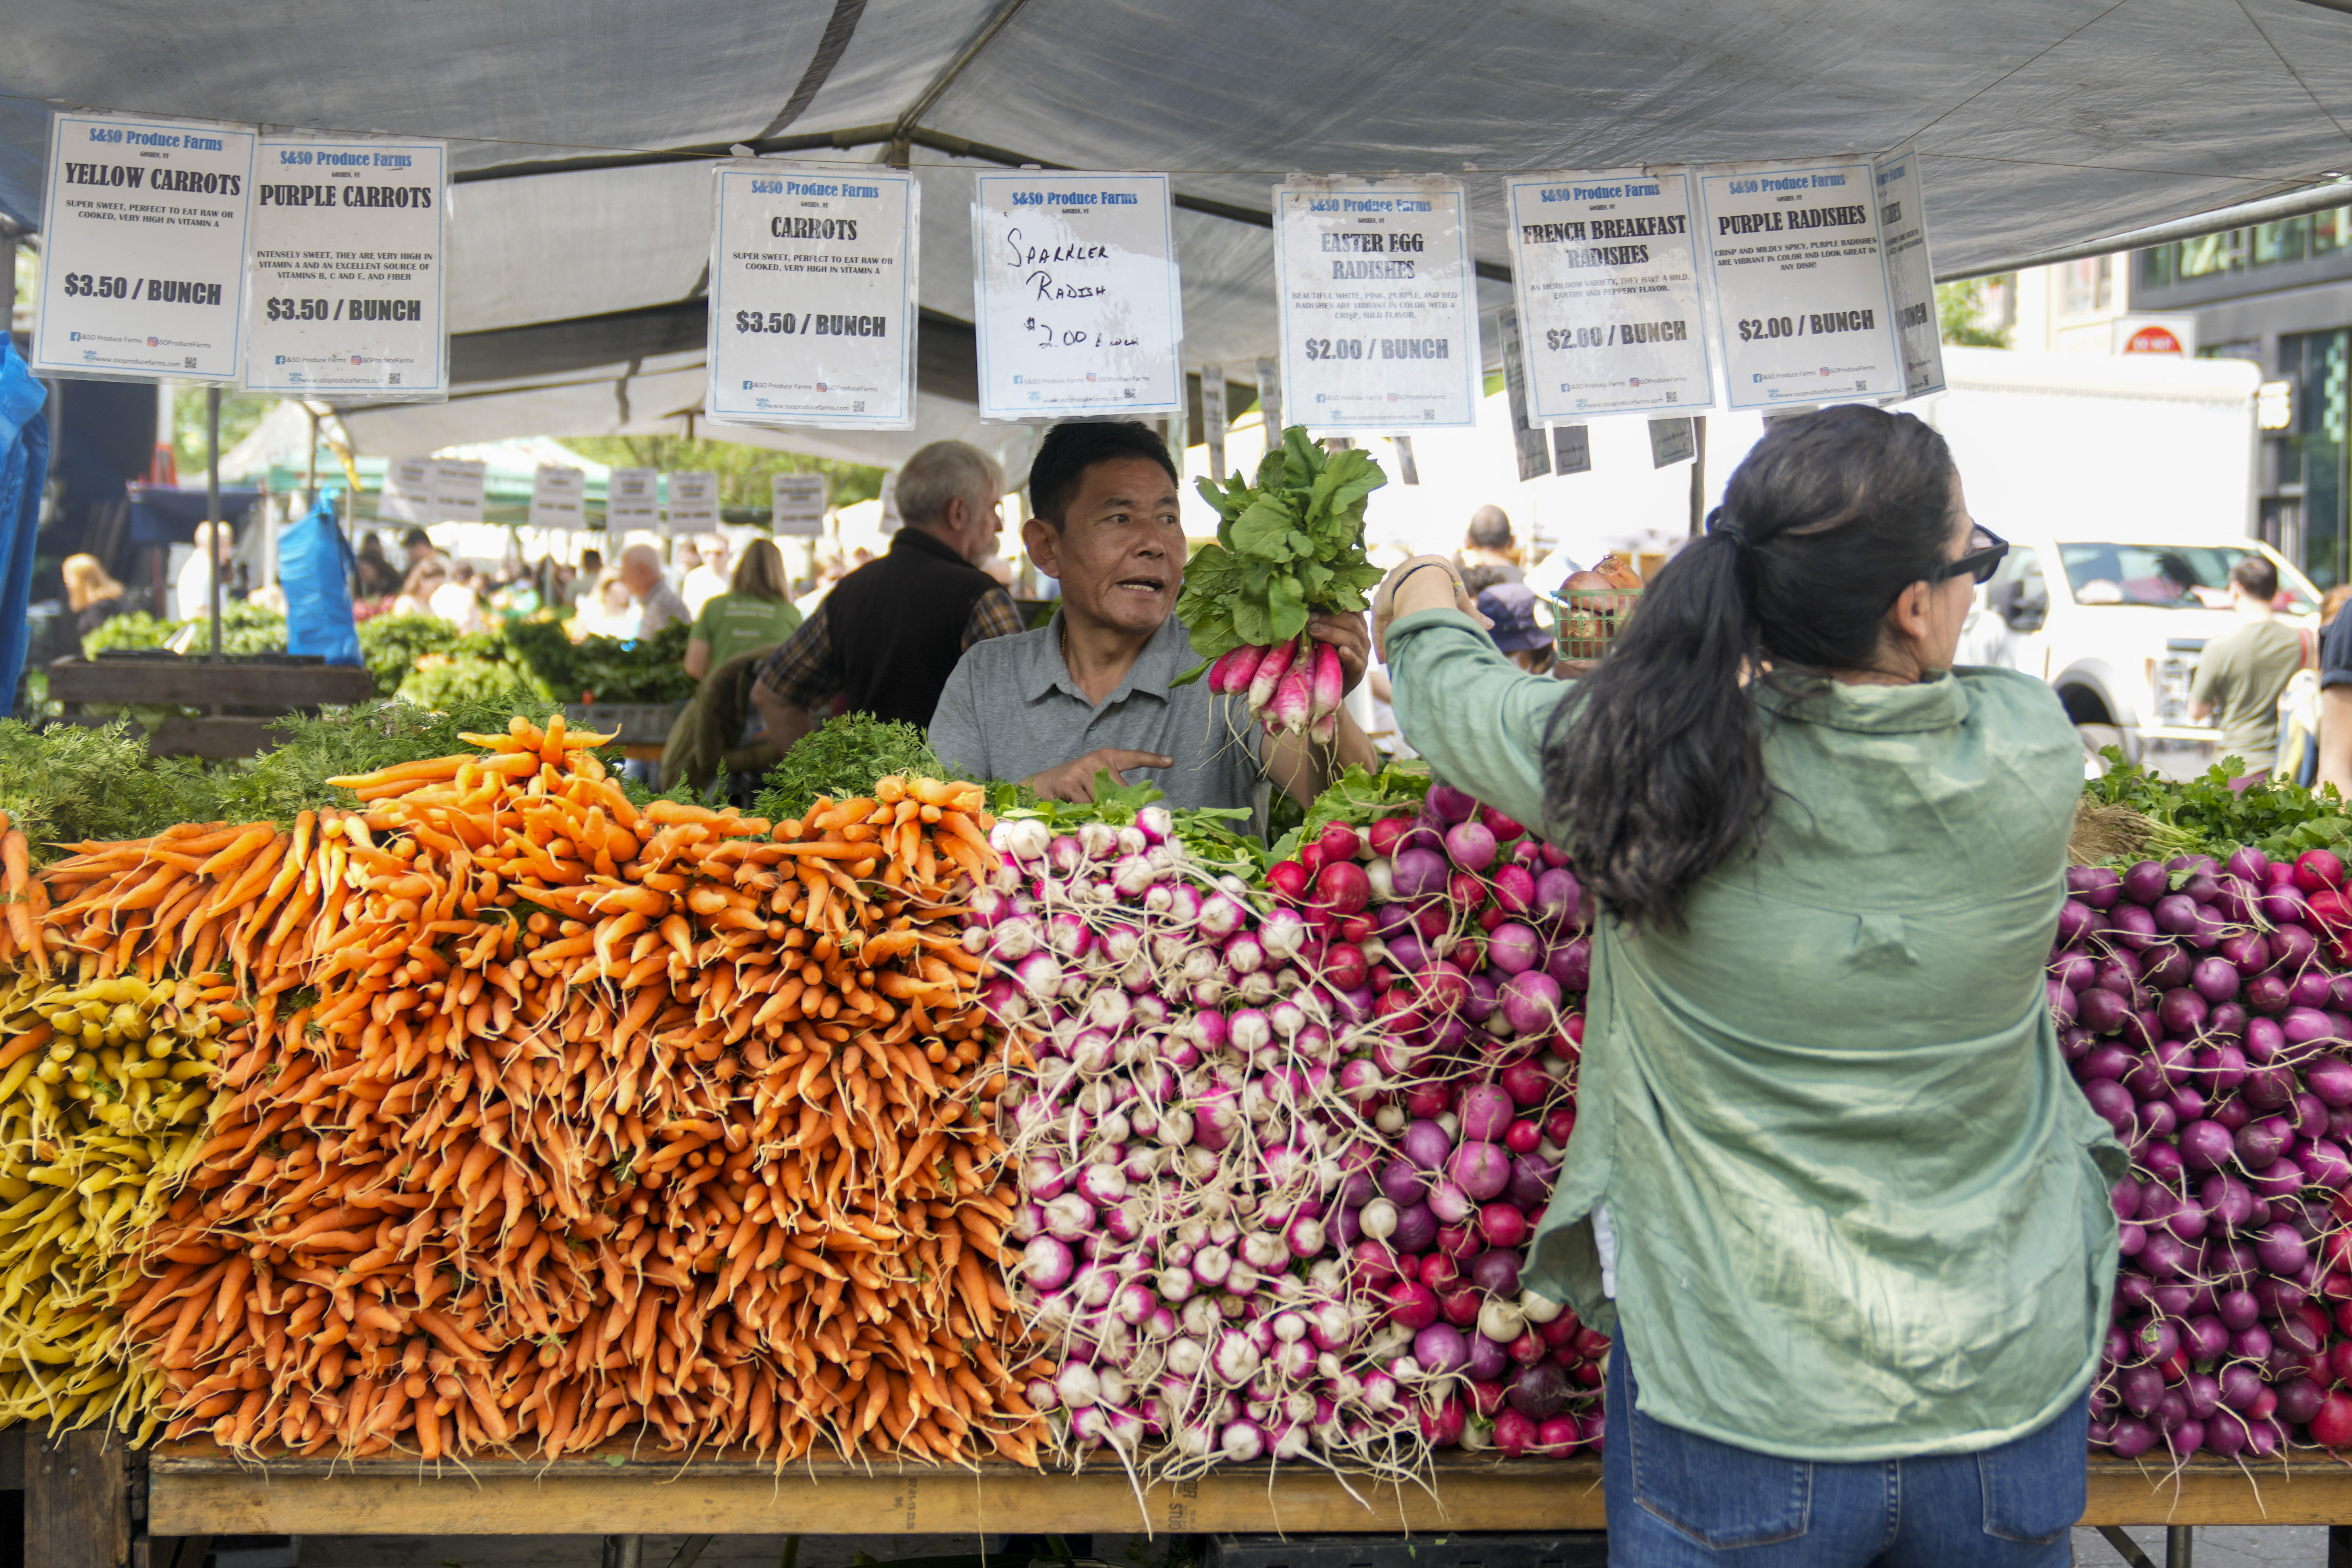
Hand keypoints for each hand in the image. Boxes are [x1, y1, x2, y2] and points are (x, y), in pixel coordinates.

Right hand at [1025, 748, 1171, 802]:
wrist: (1041, 785)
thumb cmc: (1073, 787)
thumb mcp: (1094, 783)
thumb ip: (1111, 790)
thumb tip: (1127, 810)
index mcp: (1106, 757)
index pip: (1133, 757)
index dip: (1152, 759)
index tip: (1171, 762)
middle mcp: (1097, 760)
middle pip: (1119, 790)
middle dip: (1116, 806)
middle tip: (1105, 811)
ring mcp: (1083, 769)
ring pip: (1102, 800)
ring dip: (1096, 811)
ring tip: (1082, 805)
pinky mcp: (1071, 781)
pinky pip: (1087, 806)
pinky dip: (1084, 812)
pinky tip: (1074, 806)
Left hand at [1306, 609, 1370, 693]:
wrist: (1329, 687)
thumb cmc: (1325, 657)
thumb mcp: (1323, 637)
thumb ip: (1321, 622)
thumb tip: (1305, 605)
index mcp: (1356, 626)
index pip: (1353, 609)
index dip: (1336, 604)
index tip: (1317, 600)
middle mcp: (1362, 639)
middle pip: (1351, 622)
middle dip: (1329, 618)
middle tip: (1309, 619)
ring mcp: (1362, 655)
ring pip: (1352, 639)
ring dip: (1332, 633)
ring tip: (1313, 630)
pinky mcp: (1358, 672)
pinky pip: (1356, 662)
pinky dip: (1349, 655)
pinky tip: (1341, 651)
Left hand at [1373, 555, 1488, 662]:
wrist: (1428, 572)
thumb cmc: (1447, 582)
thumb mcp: (1459, 599)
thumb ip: (1471, 614)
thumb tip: (1490, 627)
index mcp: (1419, 580)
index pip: (1415, 598)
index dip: (1417, 612)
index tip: (1418, 626)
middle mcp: (1401, 584)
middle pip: (1399, 607)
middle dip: (1400, 624)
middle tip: (1403, 642)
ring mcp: (1387, 594)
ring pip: (1387, 618)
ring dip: (1390, 636)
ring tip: (1391, 658)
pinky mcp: (1380, 605)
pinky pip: (1378, 625)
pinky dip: (1381, 641)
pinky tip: (1382, 658)